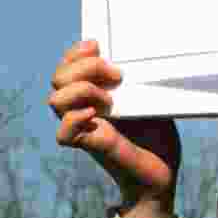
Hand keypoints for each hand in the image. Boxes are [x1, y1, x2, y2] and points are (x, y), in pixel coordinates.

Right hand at [48, 40, 180, 217]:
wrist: (162, 171)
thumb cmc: (158, 133)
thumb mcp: (150, 97)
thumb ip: (138, 79)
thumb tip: (139, 57)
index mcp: (95, 91)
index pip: (69, 65)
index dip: (76, 52)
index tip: (98, 45)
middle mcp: (84, 107)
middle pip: (58, 78)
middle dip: (84, 66)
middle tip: (117, 75)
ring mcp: (85, 126)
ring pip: (55, 100)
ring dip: (82, 90)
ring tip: (110, 100)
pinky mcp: (91, 146)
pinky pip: (62, 134)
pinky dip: (74, 119)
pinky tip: (94, 114)